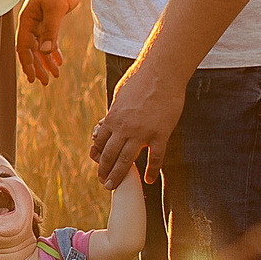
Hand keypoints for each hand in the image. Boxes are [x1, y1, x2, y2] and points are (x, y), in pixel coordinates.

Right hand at [16, 0, 81, 84]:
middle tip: (45, 82)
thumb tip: (46, 52)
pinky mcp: (51, 18)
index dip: (27, 64)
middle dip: (37, 66)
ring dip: (46, 61)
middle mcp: (31, 22)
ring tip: (54, 75)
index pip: (24, 47)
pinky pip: (49, 39)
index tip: (34, 78)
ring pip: (41, 46)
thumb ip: (51, 30)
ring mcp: (41, 20)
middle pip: (31, 49)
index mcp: (27, 20)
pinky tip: (59, 61)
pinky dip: (53, 50)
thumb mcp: (56, 8)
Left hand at [89, 57, 185, 186]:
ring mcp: (142, 132)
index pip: (100, 141)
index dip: (98, 154)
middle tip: (103, 183)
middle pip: (110, 155)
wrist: (162, 73)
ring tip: (114, 186)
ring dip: (119, 174)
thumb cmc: (140, 80)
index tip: (98, 162)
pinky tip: (148, 180)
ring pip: (127, 159)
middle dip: (105, 170)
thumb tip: (109, 120)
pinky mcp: (161, 134)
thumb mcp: (119, 96)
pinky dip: (151, 170)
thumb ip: (115, 111)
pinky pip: (155, 157)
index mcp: (113, 118)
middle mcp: (124, 128)